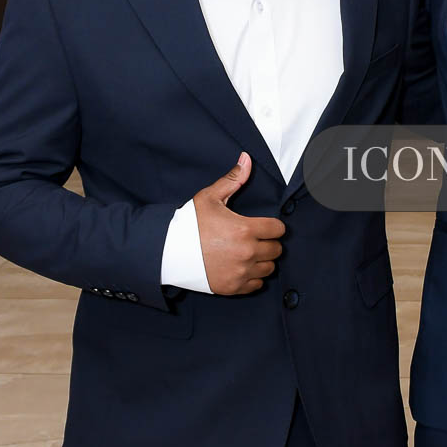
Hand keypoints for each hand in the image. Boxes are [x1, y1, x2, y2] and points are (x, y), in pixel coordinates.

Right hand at [194, 153, 285, 294]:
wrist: (168, 251)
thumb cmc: (189, 223)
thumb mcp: (209, 197)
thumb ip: (233, 179)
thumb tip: (247, 158)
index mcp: (245, 229)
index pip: (278, 229)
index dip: (272, 226)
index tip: (263, 226)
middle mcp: (247, 253)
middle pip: (276, 250)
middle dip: (268, 243)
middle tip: (254, 239)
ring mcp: (241, 272)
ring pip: (269, 268)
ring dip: (262, 261)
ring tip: (248, 254)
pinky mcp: (233, 287)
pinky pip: (256, 284)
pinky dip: (252, 277)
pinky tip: (241, 267)